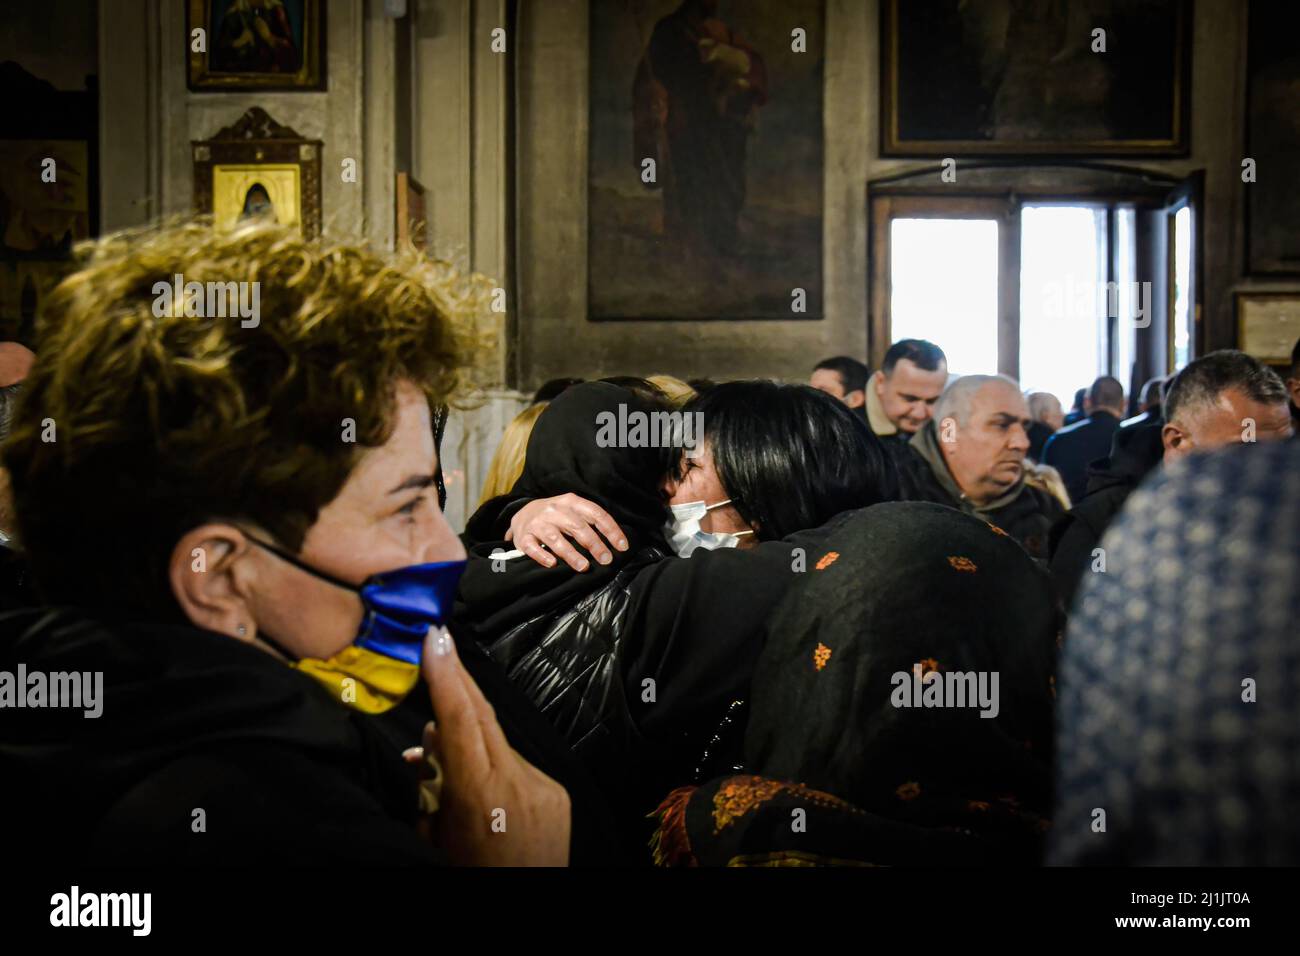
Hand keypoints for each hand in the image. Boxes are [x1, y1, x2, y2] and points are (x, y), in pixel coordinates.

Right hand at [419, 628, 570, 865]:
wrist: (523, 907)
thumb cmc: (467, 876)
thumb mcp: (434, 836)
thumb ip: (431, 784)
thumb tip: (430, 739)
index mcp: (479, 794)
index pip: (459, 720)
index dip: (446, 675)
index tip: (435, 637)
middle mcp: (516, 782)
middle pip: (482, 716)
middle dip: (458, 679)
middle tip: (438, 642)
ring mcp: (542, 785)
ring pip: (497, 743)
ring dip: (469, 740)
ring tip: (438, 754)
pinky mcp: (557, 793)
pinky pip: (517, 764)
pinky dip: (493, 766)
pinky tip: (479, 785)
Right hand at [506, 493, 628, 571]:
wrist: (523, 513)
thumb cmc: (557, 516)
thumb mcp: (573, 511)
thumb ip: (590, 522)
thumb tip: (616, 543)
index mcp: (571, 502)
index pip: (595, 514)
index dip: (611, 530)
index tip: (622, 546)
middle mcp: (554, 510)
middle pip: (577, 527)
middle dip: (594, 544)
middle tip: (606, 560)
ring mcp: (538, 523)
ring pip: (555, 539)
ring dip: (571, 554)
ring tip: (584, 567)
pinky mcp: (524, 537)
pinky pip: (533, 547)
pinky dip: (542, 556)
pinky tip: (553, 564)